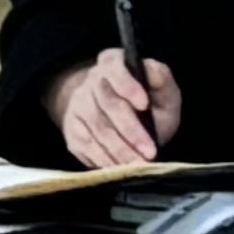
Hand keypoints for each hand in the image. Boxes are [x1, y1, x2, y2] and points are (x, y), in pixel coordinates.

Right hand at [55, 47, 181, 163]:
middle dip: (129, 130)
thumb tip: (154, 72)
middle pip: (106, 104)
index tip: (144, 103)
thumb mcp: (161, 89)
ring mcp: (78, 106)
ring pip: (96, 128)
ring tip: (139, 166)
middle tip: (150, 151)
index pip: (115, 69)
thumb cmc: (147, 104)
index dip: (127, 85)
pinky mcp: (72, 130)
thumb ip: (161, 80)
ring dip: (119, 150)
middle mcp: (91, 82)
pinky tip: (121, 170)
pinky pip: (85, 146)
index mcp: (113, 63)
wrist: (115, 115)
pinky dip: (104, 160)